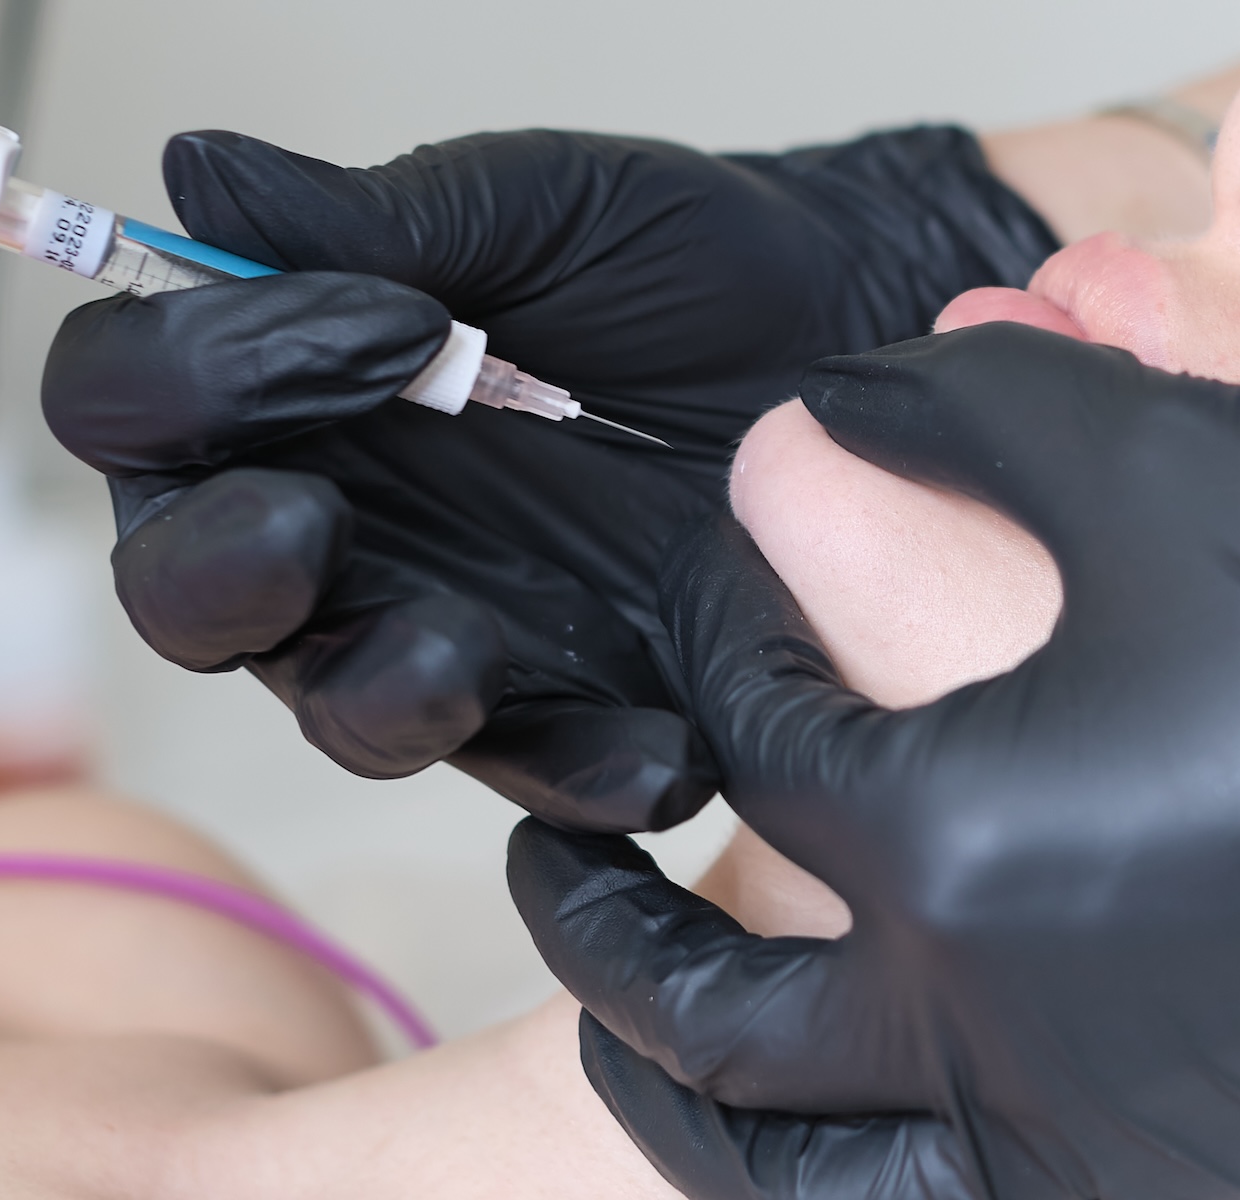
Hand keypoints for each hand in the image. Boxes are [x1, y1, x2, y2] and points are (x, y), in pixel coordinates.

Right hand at [42, 127, 1054, 830]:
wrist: (849, 340)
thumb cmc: (677, 263)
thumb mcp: (528, 213)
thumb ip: (366, 218)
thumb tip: (196, 174)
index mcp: (280, 395)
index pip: (129, 405)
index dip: (195, 374)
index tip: (372, 317)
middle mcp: (327, 529)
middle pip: (181, 593)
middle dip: (222, 571)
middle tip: (313, 520)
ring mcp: (434, 628)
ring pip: (333, 711)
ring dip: (376, 691)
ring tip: (465, 645)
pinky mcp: (561, 709)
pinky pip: (537, 775)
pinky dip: (583, 775)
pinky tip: (658, 745)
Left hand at [510, 323, 1239, 1196]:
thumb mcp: (1194, 484)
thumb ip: (997, 414)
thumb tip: (832, 408)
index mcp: (955, 848)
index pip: (753, 727)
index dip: (718, 644)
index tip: (721, 601)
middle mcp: (970, 1038)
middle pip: (686, 1000)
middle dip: (588, 923)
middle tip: (546, 863)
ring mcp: (1055, 1161)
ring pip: (769, 1169)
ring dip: (667, 1094)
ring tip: (620, 1025)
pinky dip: (804, 1194)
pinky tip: (800, 1143)